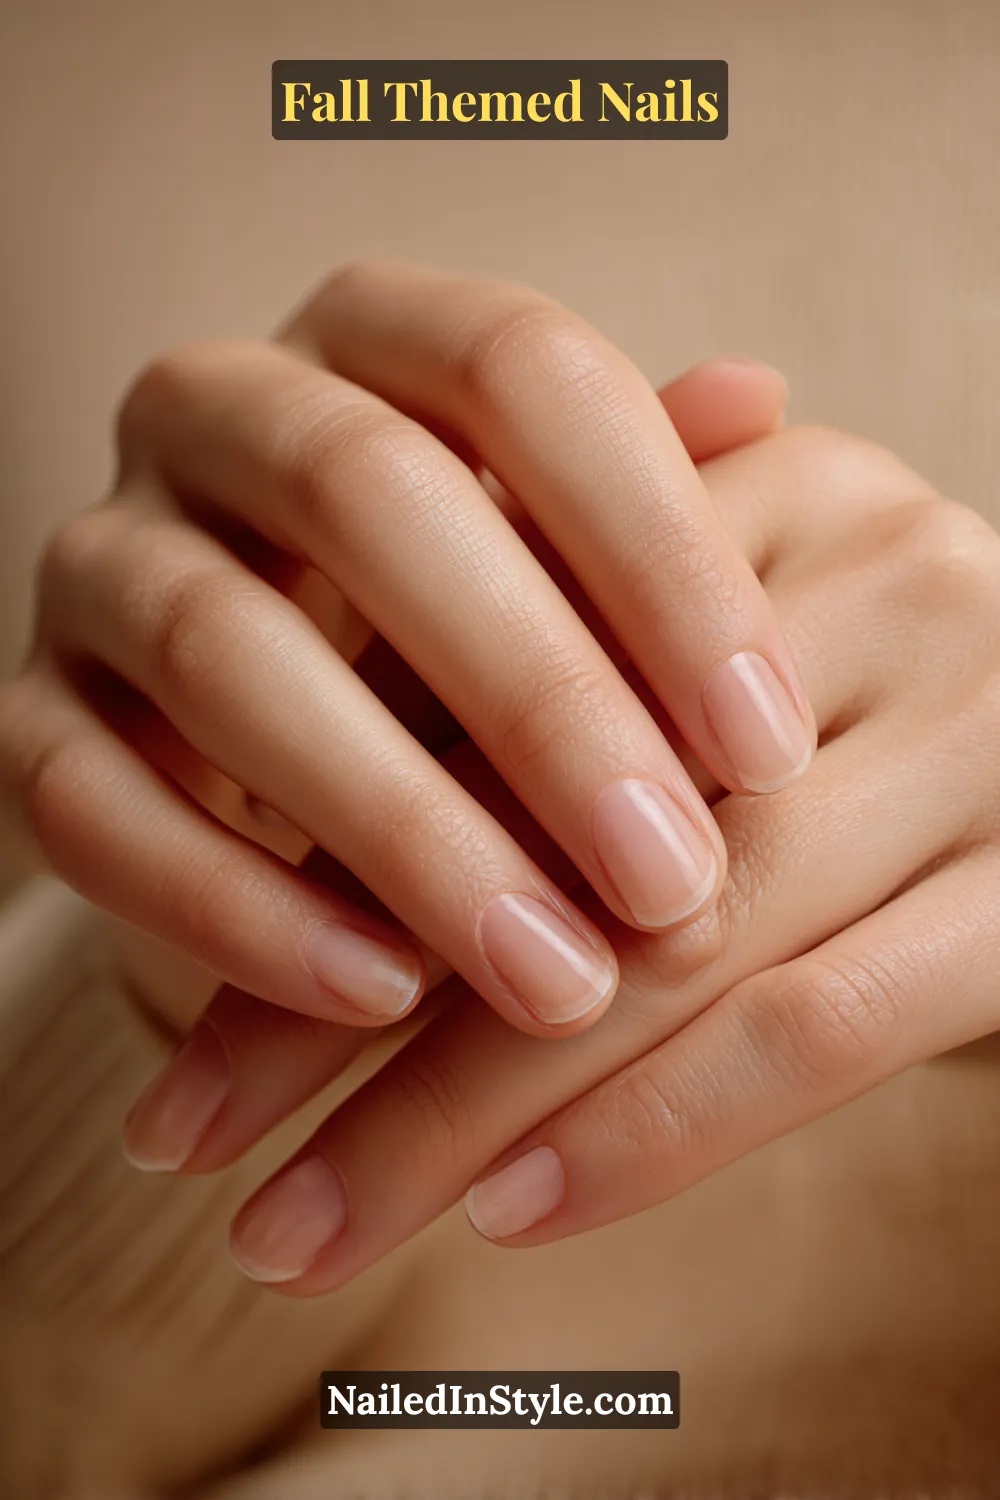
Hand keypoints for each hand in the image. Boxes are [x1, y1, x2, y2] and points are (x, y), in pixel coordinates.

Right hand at [0, 263, 808, 1052]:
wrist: (267, 717)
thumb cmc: (458, 618)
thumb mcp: (557, 542)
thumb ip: (644, 488)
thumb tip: (759, 395)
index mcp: (367, 339)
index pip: (519, 373)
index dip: (657, 552)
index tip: (767, 747)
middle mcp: (213, 413)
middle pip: (368, 499)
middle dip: (536, 704)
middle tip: (670, 880)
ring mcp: (102, 561)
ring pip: (222, 655)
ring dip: (400, 830)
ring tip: (550, 975)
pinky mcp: (29, 715)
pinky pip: (93, 807)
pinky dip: (236, 910)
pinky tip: (381, 997)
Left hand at [180, 423, 998, 1289]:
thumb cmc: (836, 706)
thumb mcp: (685, 651)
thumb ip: (520, 686)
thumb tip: (274, 878)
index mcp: (760, 485)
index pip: (480, 689)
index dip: (305, 859)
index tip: (180, 1026)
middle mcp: (878, 572)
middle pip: (553, 825)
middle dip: (345, 1017)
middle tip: (195, 1146)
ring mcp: (978, 727)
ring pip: (668, 943)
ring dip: (460, 1110)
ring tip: (310, 1228)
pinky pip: (825, 1025)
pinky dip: (658, 1131)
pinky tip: (512, 1213)